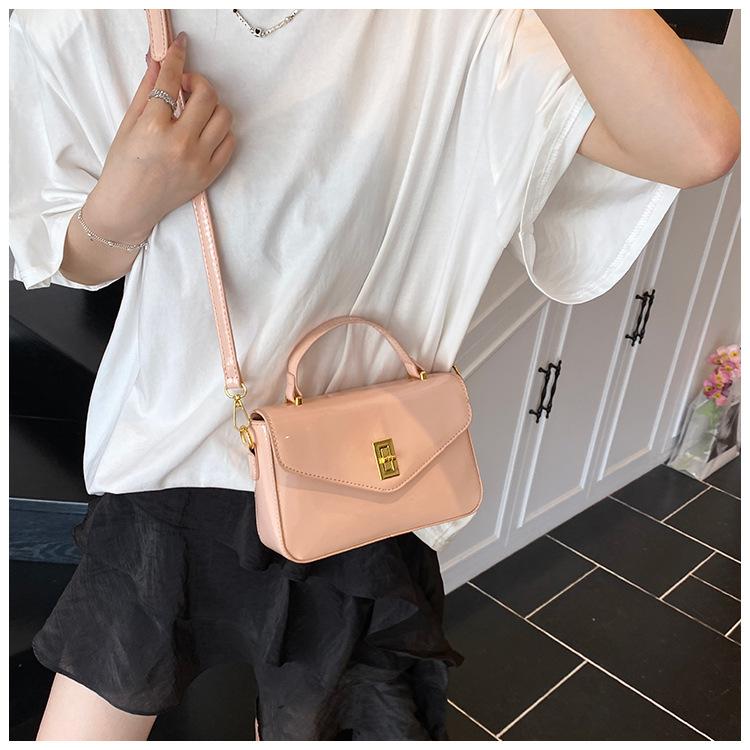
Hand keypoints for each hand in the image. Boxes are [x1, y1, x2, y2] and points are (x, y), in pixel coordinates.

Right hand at [84, 31, 235, 243]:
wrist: (129, 207)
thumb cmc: (124, 166)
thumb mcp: (128, 124)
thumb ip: (146, 91)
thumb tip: (159, 61)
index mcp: (154, 128)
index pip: (171, 81)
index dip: (177, 58)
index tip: (180, 46)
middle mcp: (180, 144)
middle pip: (207, 96)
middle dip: (198, 82)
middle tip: (186, 87)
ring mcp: (198, 161)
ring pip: (224, 117)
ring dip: (212, 106)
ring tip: (196, 110)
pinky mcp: (210, 175)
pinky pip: (230, 143)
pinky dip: (221, 131)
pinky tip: (205, 131)